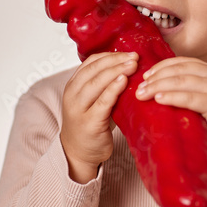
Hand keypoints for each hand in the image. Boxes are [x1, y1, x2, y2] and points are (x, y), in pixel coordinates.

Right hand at [60, 51, 138, 182]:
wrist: (79, 153)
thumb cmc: (91, 124)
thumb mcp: (94, 100)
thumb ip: (104, 85)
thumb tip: (129, 66)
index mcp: (73, 85)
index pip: (91, 63)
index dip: (110, 55)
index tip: (128, 53)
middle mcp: (73, 95)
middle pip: (94, 70)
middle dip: (116, 61)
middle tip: (134, 57)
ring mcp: (79, 109)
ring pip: (96, 83)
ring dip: (116, 71)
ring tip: (132, 65)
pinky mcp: (89, 123)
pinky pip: (102, 102)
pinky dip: (113, 89)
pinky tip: (124, 81)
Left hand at [134, 56, 206, 164]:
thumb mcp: (201, 99)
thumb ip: (185, 90)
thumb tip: (152, 87)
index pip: (181, 62)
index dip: (160, 67)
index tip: (145, 76)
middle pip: (179, 70)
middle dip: (155, 78)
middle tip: (138, 88)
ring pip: (181, 81)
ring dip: (158, 86)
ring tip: (142, 94)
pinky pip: (189, 97)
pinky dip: (172, 97)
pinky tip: (158, 99)